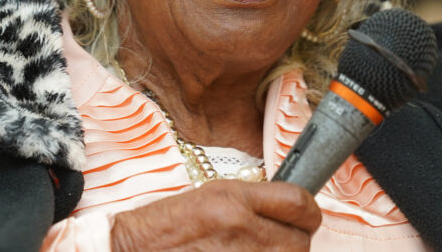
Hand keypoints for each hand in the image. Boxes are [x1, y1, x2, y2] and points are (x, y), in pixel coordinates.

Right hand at [110, 180, 319, 250]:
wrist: (134, 251)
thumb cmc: (168, 226)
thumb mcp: (210, 196)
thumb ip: (253, 200)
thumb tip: (292, 208)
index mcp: (234, 199)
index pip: (299, 202)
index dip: (307, 210)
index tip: (303, 214)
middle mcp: (240, 228)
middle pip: (301, 242)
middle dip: (294, 241)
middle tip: (277, 239)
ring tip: (255, 251)